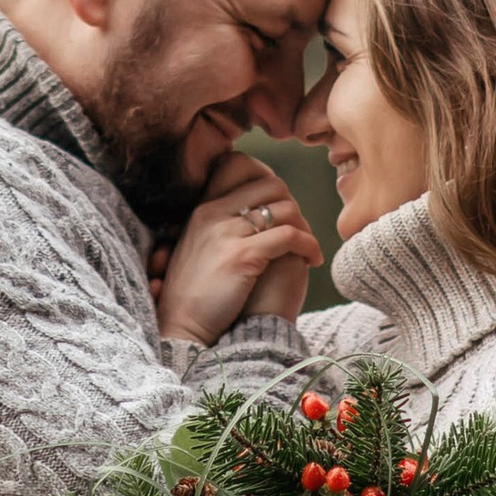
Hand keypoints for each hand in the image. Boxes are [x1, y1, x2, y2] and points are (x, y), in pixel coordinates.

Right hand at [154, 154, 320, 345]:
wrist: (182, 329)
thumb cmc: (195, 295)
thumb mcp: (198, 248)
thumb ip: (221, 226)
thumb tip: (254, 214)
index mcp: (203, 209)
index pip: (240, 166)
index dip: (269, 181)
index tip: (280, 207)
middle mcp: (213, 214)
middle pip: (271, 184)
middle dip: (293, 204)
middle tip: (299, 230)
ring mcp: (227, 234)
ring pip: (284, 208)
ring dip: (305, 227)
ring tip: (308, 248)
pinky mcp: (243, 256)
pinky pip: (289, 236)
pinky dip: (308, 245)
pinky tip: (312, 260)